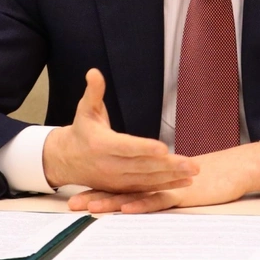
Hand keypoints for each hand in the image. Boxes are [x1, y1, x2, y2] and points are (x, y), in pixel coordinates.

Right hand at [42, 69, 198, 191]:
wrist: (67, 160)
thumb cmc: (82, 130)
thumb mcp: (85, 109)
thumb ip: (93, 92)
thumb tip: (94, 72)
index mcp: (100, 145)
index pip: (125, 147)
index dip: (144, 148)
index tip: (163, 148)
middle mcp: (109, 165)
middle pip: (142, 166)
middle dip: (168, 166)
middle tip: (191, 164)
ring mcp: (116, 180)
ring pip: (147, 179)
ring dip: (171, 177)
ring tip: (193, 172)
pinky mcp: (122, 188)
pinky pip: (146, 188)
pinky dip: (166, 185)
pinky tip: (184, 182)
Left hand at [68, 141, 259, 213]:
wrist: (235, 170)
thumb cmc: (207, 181)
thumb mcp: (178, 188)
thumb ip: (159, 193)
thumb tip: (140, 201)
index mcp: (150, 182)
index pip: (119, 187)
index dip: (97, 191)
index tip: (76, 199)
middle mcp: (155, 183)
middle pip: (119, 191)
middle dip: (94, 197)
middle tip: (72, 204)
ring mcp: (167, 188)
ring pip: (134, 195)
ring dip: (110, 201)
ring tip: (88, 206)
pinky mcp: (181, 195)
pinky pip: (159, 200)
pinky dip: (142, 203)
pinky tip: (126, 207)